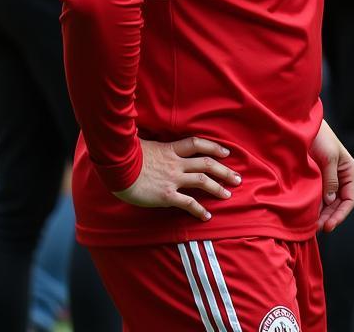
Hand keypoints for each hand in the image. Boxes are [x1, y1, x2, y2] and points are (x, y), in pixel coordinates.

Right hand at [112, 137, 240, 221]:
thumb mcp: (142, 144)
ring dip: (218, 188)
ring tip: (228, 195)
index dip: (214, 147)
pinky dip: (199, 210)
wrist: (115, 169)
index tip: (226, 153)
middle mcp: (176, 163)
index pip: (197, 144)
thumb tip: (146, 136)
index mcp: (171, 149)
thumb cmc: (125, 156)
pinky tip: (206, 216)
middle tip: (237, 178)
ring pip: (203, 181)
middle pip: (207, 164)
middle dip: (224, 171)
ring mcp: (173, 179)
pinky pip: (187, 202)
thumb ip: (152, 144)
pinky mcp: (166, 195)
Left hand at [311, 120, 353, 232]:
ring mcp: (327, 179)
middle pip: (338, 205)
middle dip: (329, 218)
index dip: (340, 215)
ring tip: (310, 226)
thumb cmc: (319, 137)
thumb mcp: (329, 157)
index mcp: (349, 171)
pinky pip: (316, 198)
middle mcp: (340, 177)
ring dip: (320, 215)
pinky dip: (313, 208)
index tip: (328, 226)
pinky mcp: (315, 180)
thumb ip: (331, 179)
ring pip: (327, 204)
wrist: (300, 126)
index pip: (349, 200)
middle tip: (316, 229)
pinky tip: (306, 216)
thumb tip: (331, 201)